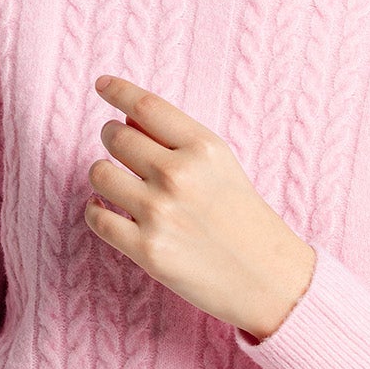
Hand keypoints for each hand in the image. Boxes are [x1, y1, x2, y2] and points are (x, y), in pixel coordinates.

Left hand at [85, 74, 316, 340]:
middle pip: (115, 136)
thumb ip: (179, 143)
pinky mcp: (147, 250)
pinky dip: (98, 212)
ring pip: (99, 174)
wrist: (273, 283)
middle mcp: (178, 175)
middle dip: (114, 141)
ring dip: (106, 178)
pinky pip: (96, 217)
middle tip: (126, 154)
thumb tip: (125, 120)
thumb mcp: (226, 170)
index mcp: (204, 149)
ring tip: (123, 188)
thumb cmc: (250, 225)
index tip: (102, 85)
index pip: (144, 106)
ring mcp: (160, 213)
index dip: (117, 90)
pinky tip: (111, 213)